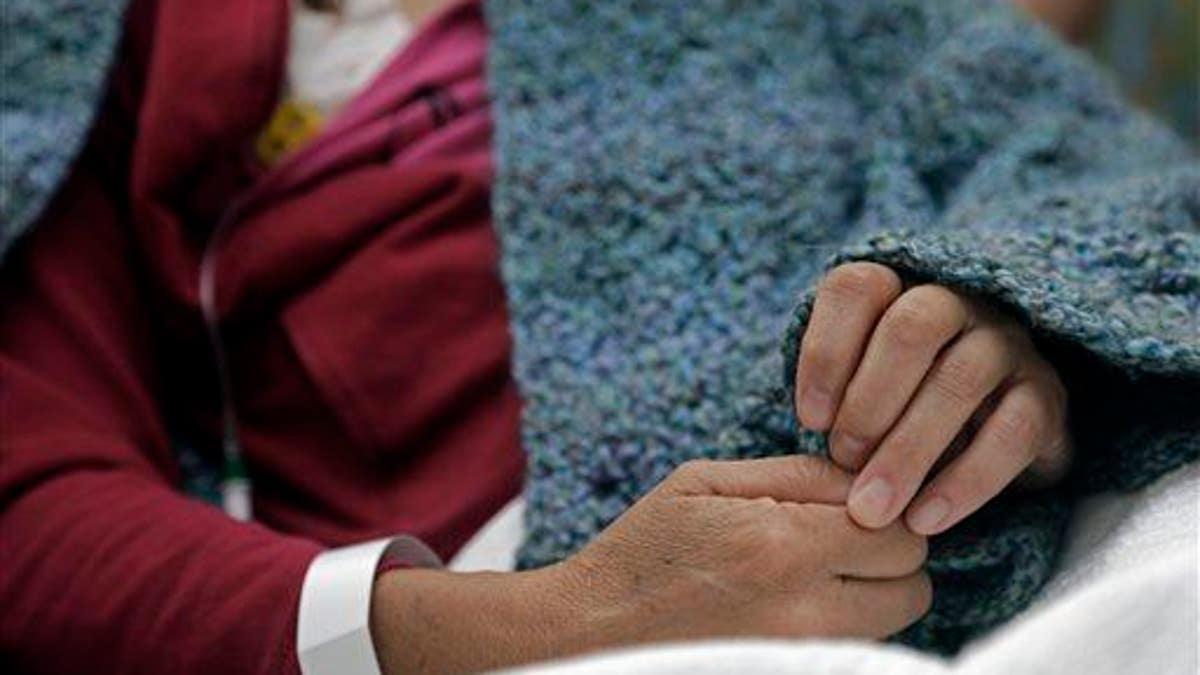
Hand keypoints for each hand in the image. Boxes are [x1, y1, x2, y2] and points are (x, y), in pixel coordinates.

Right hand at [372, 456, 929, 673]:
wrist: (594, 628)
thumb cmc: (648, 547)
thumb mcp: (708, 481)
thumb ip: (797, 474)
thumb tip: (869, 475)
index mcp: (783, 546)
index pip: (899, 531)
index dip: (883, 512)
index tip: (852, 507)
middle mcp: (806, 611)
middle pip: (913, 586)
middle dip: (888, 558)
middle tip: (840, 541)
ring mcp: (802, 655)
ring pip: (894, 625)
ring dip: (872, 595)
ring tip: (815, 574)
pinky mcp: (795, 673)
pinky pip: (858, 650)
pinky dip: (847, 626)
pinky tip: (802, 604)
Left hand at [794, 262, 1071, 534]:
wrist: (981, 444)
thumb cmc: (894, 414)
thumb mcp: (853, 400)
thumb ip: (831, 402)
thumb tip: (814, 433)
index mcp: (897, 292)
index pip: (858, 289)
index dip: (827, 352)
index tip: (810, 419)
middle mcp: (956, 305)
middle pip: (913, 327)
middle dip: (869, 401)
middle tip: (844, 460)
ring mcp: (1007, 344)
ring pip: (963, 377)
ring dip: (910, 447)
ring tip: (875, 505)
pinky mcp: (1046, 396)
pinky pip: (1014, 432)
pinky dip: (966, 481)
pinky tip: (926, 518)